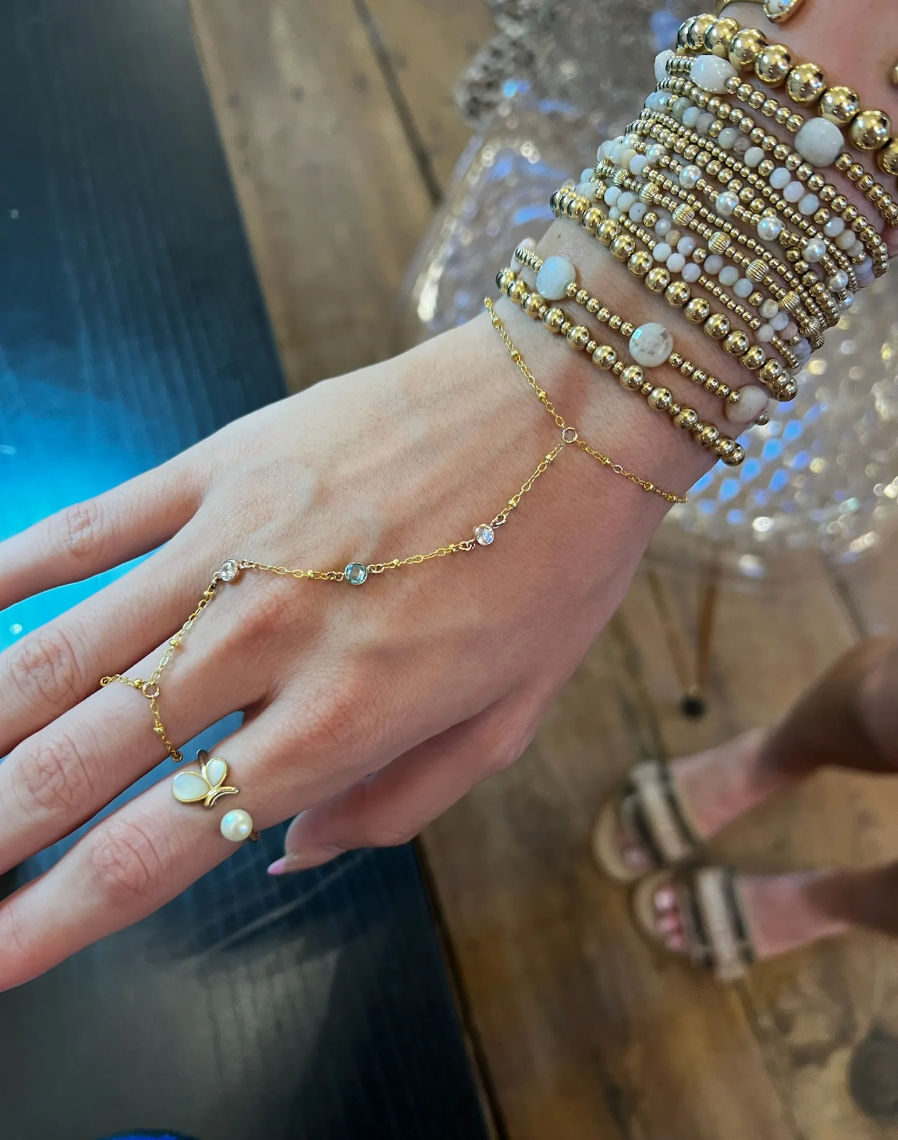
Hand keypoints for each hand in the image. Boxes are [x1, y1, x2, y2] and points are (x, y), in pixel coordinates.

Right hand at [0, 309, 672, 988]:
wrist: (571, 405)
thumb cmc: (555, 560)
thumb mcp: (514, 715)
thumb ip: (400, 802)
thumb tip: (289, 850)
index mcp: (347, 717)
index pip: (167, 842)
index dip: (63, 916)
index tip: (1, 956)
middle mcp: (270, 639)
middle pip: (86, 756)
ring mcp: (234, 544)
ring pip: (63, 650)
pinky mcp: (223, 465)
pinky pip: (93, 524)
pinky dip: (14, 570)